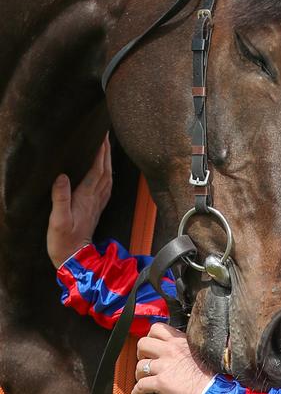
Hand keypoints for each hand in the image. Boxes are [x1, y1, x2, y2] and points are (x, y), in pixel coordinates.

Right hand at [47, 134, 112, 267]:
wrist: (74, 257)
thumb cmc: (63, 240)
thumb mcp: (58, 220)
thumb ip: (61, 198)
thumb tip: (62, 176)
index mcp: (86, 197)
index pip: (97, 169)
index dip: (100, 153)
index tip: (101, 137)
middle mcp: (95, 198)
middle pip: (106, 170)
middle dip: (107, 152)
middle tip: (106, 136)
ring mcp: (97, 203)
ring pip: (108, 177)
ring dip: (108, 162)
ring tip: (107, 149)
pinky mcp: (96, 209)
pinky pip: (106, 187)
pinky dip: (107, 175)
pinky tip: (106, 173)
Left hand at [133, 323, 214, 393]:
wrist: (213, 386)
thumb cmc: (210, 370)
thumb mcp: (197, 348)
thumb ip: (183, 343)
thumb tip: (175, 344)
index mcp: (179, 340)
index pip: (157, 328)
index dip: (150, 336)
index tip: (152, 344)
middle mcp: (170, 350)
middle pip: (142, 343)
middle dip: (141, 353)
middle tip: (145, 359)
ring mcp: (164, 366)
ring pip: (139, 366)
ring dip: (140, 374)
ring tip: (145, 378)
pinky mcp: (161, 382)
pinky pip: (140, 385)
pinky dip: (138, 390)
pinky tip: (141, 392)